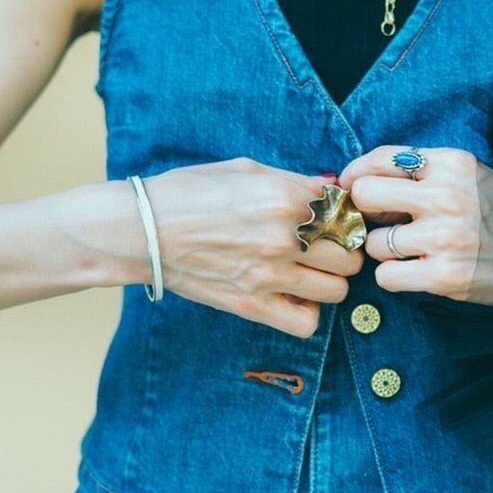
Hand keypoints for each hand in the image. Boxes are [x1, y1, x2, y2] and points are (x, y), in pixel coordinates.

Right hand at [138, 158, 364, 337]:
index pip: (348, 212)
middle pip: (350, 255)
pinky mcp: (251, 305)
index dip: (347, 215)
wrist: (142, 229)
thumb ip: (295, 180)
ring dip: (330, 282)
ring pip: (337, 290)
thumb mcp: (246, 170)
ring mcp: (269, 275)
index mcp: (286, 197)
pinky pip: (306, 323)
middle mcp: (285, 237)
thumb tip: (333, 188)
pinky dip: (308, 314)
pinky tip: (295, 298)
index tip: (336, 218)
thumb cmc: (191, 191)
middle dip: (344, 251)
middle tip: (328, 248)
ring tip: (312, 273)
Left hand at [337, 146, 492, 307]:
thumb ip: (424, 173)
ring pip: (373, 242)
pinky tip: (416, 273)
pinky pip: (387, 276)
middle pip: (365, 195)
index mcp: (451, 164)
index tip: (353, 187)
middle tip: (381, 222)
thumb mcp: (471, 175)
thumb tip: (365, 184)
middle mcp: (446, 196)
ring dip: (384, 250)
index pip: (381, 158)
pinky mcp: (445, 276)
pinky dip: (395, 277)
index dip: (357, 173)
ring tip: (412, 252)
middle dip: (365, 211)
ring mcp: (444, 237)